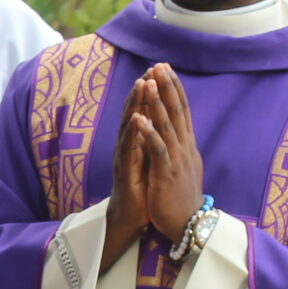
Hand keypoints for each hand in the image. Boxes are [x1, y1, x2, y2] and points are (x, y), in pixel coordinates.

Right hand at [102, 78, 152, 270]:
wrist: (131, 219)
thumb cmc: (143, 192)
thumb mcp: (152, 162)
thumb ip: (154, 143)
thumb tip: (162, 126)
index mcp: (138, 143)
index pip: (145, 112)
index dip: (151, 92)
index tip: (160, 72)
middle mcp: (129, 145)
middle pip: (134, 112)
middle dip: (142, 90)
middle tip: (150, 69)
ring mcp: (125, 157)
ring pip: (129, 125)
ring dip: (135, 104)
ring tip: (141, 84)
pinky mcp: (124, 170)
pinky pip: (128, 148)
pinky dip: (132, 132)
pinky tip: (136, 118)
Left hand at [131, 64, 205, 241]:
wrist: (187, 225)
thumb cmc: (181, 197)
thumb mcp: (185, 166)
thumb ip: (183, 148)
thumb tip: (183, 133)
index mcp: (187, 146)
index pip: (182, 111)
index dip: (175, 88)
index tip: (166, 69)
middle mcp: (185, 148)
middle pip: (176, 111)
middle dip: (168, 87)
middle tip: (160, 65)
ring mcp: (177, 159)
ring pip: (167, 125)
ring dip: (158, 103)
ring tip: (150, 82)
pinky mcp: (167, 173)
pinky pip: (157, 149)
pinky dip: (148, 133)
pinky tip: (139, 118)